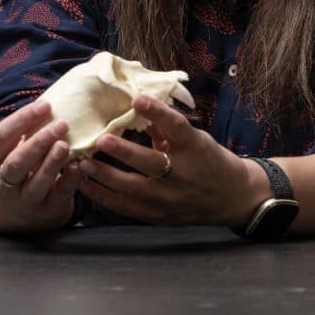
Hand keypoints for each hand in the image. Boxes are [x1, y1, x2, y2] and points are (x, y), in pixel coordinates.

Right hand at [0, 100, 82, 233]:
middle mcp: (4, 180)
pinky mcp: (45, 210)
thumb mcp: (14, 146)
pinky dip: (69, 180)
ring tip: (66, 145)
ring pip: (35, 182)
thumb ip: (28, 126)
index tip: (46, 105)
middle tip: (61, 125)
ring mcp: (24, 198)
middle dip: (38, 142)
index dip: (23, 119)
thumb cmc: (21, 165)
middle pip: (16, 162)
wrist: (17, 209)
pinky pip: (58, 195)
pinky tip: (78, 165)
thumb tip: (57, 95)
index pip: (2, 136)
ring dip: (51, 163)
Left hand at [76, 95, 260, 226]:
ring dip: (104, 176)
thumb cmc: (210, 161)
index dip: (157, 112)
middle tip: (100, 139)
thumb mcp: (196, 139)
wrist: (232, 199)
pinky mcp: (158, 216)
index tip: (138, 99)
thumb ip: (167, 129)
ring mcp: (169, 199)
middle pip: (150, 163)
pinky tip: (85, 185)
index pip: (176, 127)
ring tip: (81, 164)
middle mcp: (182, 174)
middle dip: (123, 152)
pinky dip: (103, 196)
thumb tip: (137, 107)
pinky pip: (126, 208)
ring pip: (132, 189)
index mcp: (195, 148)